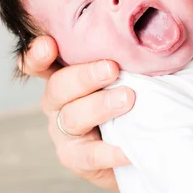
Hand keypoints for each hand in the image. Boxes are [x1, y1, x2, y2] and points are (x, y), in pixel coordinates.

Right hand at [21, 36, 135, 189]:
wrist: (136, 146)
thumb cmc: (133, 98)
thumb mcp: (129, 73)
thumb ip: (129, 56)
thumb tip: (154, 34)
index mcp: (66, 74)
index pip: (41, 62)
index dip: (38, 54)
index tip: (49, 45)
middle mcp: (58, 101)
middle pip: (58, 86)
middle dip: (84, 76)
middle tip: (111, 69)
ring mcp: (62, 131)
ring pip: (71, 117)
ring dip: (99, 106)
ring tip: (127, 99)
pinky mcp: (75, 158)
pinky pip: (89, 155)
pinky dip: (111, 151)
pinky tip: (129, 147)